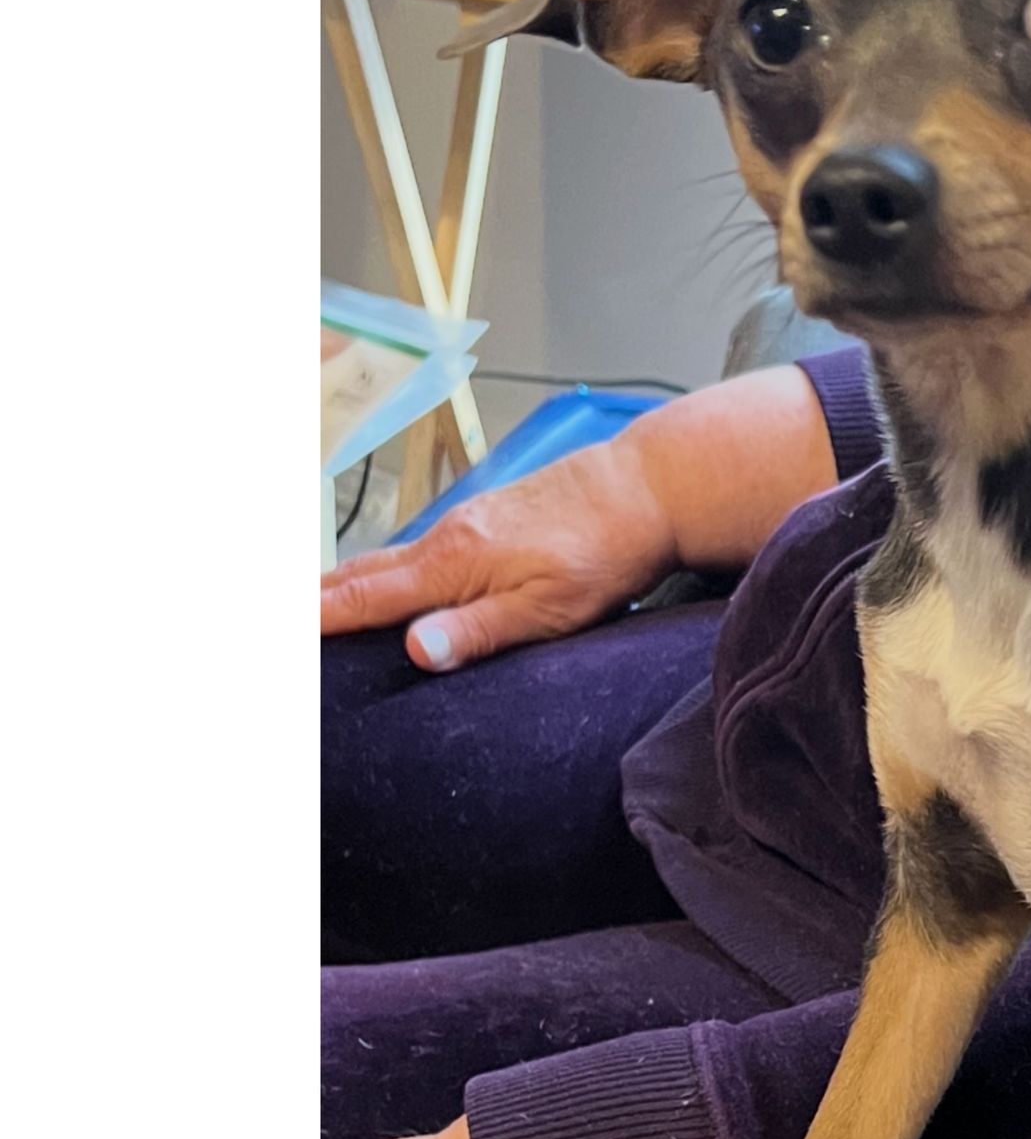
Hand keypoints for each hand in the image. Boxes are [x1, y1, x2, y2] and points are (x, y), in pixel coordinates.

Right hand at [320, 367, 837, 672]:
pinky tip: (384, 579)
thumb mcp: (548, 609)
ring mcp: (467, 523)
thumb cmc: (605, 552)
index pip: (369, 598)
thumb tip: (416, 650)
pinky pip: (420, 548)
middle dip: (314, 598)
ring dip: (344, 581)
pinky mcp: (489, 517)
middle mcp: (449, 537)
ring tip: (309, 604)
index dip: (318, 618)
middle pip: (365, 573)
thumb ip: (480, 630)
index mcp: (455, 565)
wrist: (647, 488)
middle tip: (277, 619)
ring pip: (391, 557)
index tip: (279, 631)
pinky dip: (385, 567)